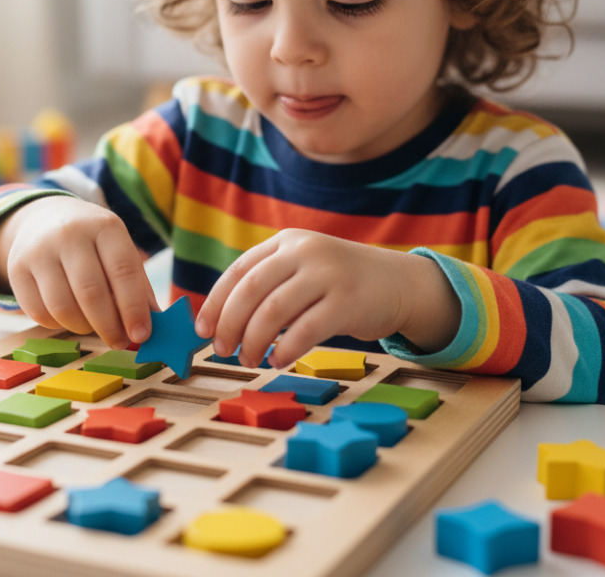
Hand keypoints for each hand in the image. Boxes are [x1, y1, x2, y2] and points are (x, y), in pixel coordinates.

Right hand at [0, 196, 158, 349]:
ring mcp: (39, 250)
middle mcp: (69, 234)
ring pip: (63, 308)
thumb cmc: (94, 244)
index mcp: (104, 226)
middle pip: (91, 293)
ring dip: (84, 328)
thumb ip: (138, 287)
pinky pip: (39, 313)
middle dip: (109, 326)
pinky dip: (59, 325)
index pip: (123, 271)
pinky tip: (71, 318)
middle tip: (120, 342)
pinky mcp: (16, 269)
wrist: (45, 219)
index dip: (133, 308)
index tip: (141, 335)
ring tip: (95, 327)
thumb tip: (155, 327)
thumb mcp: (120, 251)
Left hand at [194, 229, 458, 368]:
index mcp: (287, 242)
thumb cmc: (341, 284)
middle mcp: (305, 251)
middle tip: (223, 350)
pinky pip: (305, 331)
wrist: (400, 284)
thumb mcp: (304, 270)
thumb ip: (271, 284)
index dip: (216, 302)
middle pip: (251, 290)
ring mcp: (327, 274)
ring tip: (249, 359)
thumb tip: (223, 322)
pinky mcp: (347, 302)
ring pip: (273, 312)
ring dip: (254, 341)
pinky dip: (285, 350)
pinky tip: (278, 361)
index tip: (203, 329)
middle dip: (230, 324)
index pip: (239, 270)